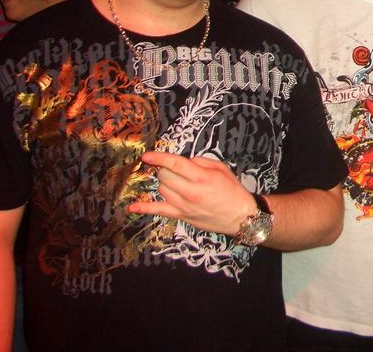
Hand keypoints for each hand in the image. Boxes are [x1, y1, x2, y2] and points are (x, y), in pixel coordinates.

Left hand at [127, 151, 253, 234]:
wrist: (240, 216)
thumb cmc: (233, 190)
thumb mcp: (221, 169)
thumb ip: (201, 161)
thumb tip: (184, 161)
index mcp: (201, 177)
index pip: (174, 164)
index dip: (158, 157)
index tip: (147, 155)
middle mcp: (190, 191)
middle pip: (164, 176)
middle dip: (166, 169)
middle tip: (175, 169)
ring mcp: (184, 205)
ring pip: (162, 189)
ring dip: (164, 182)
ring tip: (175, 182)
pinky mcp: (182, 216)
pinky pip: (159, 211)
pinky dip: (145, 208)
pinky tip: (132, 207)